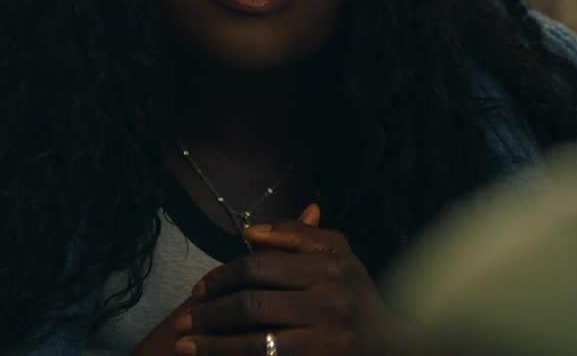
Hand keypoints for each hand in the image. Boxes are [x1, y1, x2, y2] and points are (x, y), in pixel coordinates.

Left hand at [172, 204, 403, 354]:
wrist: (393, 346)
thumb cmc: (355, 295)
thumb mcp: (338, 256)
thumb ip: (298, 237)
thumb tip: (249, 232)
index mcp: (331, 268)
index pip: (260, 266)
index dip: (222, 276)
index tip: (199, 289)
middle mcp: (331, 302)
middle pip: (252, 304)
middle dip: (210, 314)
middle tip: (183, 322)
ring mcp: (328, 340)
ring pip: (256, 343)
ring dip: (214, 345)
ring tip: (185, 347)